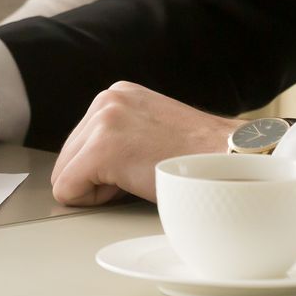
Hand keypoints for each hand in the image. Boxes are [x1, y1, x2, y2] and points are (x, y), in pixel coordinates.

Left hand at [51, 82, 242, 206]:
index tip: (134, 168)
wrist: (229, 161)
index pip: (79, 141)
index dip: (102, 168)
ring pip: (65, 174)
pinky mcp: (102, 149)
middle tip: (138, 177)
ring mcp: (102, 121)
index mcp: (117, 94)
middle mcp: (106, 99)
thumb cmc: (197, 156)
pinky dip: (93, 200)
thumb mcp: (151, 129)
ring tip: (138, 179)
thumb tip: (88, 164)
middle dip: (95, 178)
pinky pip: (67, 189)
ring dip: (98, 188)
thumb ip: (120, 133)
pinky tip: (128, 188)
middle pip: (67, 156)